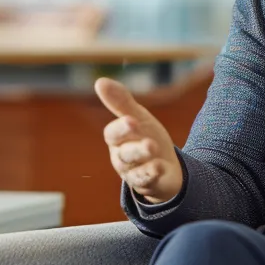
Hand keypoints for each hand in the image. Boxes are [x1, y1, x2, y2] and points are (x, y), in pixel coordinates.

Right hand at [96, 77, 183, 203]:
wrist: (165, 165)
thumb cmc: (146, 137)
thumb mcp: (138, 117)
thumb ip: (120, 101)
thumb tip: (99, 81)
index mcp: (117, 139)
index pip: (112, 134)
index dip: (121, 128)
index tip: (131, 120)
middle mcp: (120, 156)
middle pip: (123, 153)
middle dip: (134, 145)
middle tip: (147, 138)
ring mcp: (132, 172)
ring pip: (133, 167)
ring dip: (142, 157)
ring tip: (153, 147)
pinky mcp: (145, 184)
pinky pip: (144, 181)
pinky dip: (151, 173)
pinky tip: (160, 166)